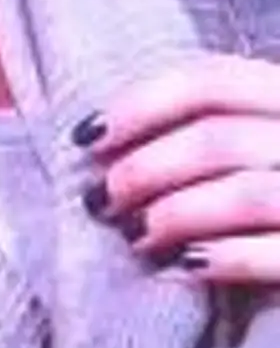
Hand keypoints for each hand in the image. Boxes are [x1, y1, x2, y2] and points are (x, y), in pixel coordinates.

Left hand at [76, 52, 279, 286]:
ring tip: (137, 237)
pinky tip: (184, 267)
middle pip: (219, 140)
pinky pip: (278, 253)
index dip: (142, 105)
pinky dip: (225, 259)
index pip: (214, 80)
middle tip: (101, 200)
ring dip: (175, 215)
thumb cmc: (275, 186)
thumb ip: (212, 124)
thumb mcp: (258, 133)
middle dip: (145, 170)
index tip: (87, 138)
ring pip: (245, 194)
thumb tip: (106, 143)